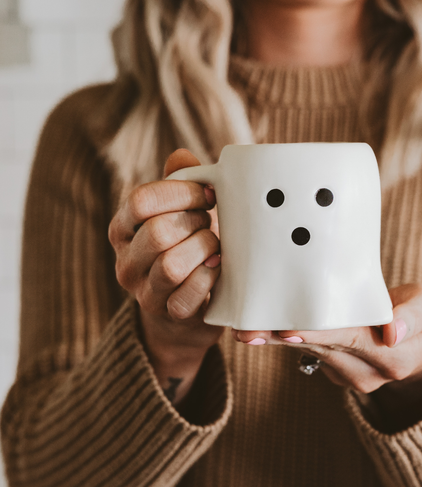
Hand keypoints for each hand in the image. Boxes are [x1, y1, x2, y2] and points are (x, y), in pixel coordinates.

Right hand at [108, 149, 222, 403]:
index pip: (141, 201)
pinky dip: (209, 277)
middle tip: (211, 223)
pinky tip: (218, 267)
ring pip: (171, 266)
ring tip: (215, 246)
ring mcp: (144, 292)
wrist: (186, 312)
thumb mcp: (179, 215)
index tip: (208, 194)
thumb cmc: (186, 251)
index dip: (180, 192)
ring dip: (202, 249)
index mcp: (122, 230)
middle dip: (194, 223)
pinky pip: (188, 294)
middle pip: (157, 233)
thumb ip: (178, 184)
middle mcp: (125, 262)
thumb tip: (182, 156)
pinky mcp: (169, 315)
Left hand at [232, 284, 421, 424]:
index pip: (351, 341)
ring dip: (277, 341)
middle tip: (248, 329)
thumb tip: (392, 331)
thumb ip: (414, 316)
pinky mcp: (334, 371)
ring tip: (245, 329)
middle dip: (283, 338)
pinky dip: (287, 338)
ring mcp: (348, 376)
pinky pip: (308, 353)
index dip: (319, 335)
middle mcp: (367, 373)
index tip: (288, 330)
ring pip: (309, 353)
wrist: (420, 346)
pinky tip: (264, 326)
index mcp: (393, 357)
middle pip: (321, 349)